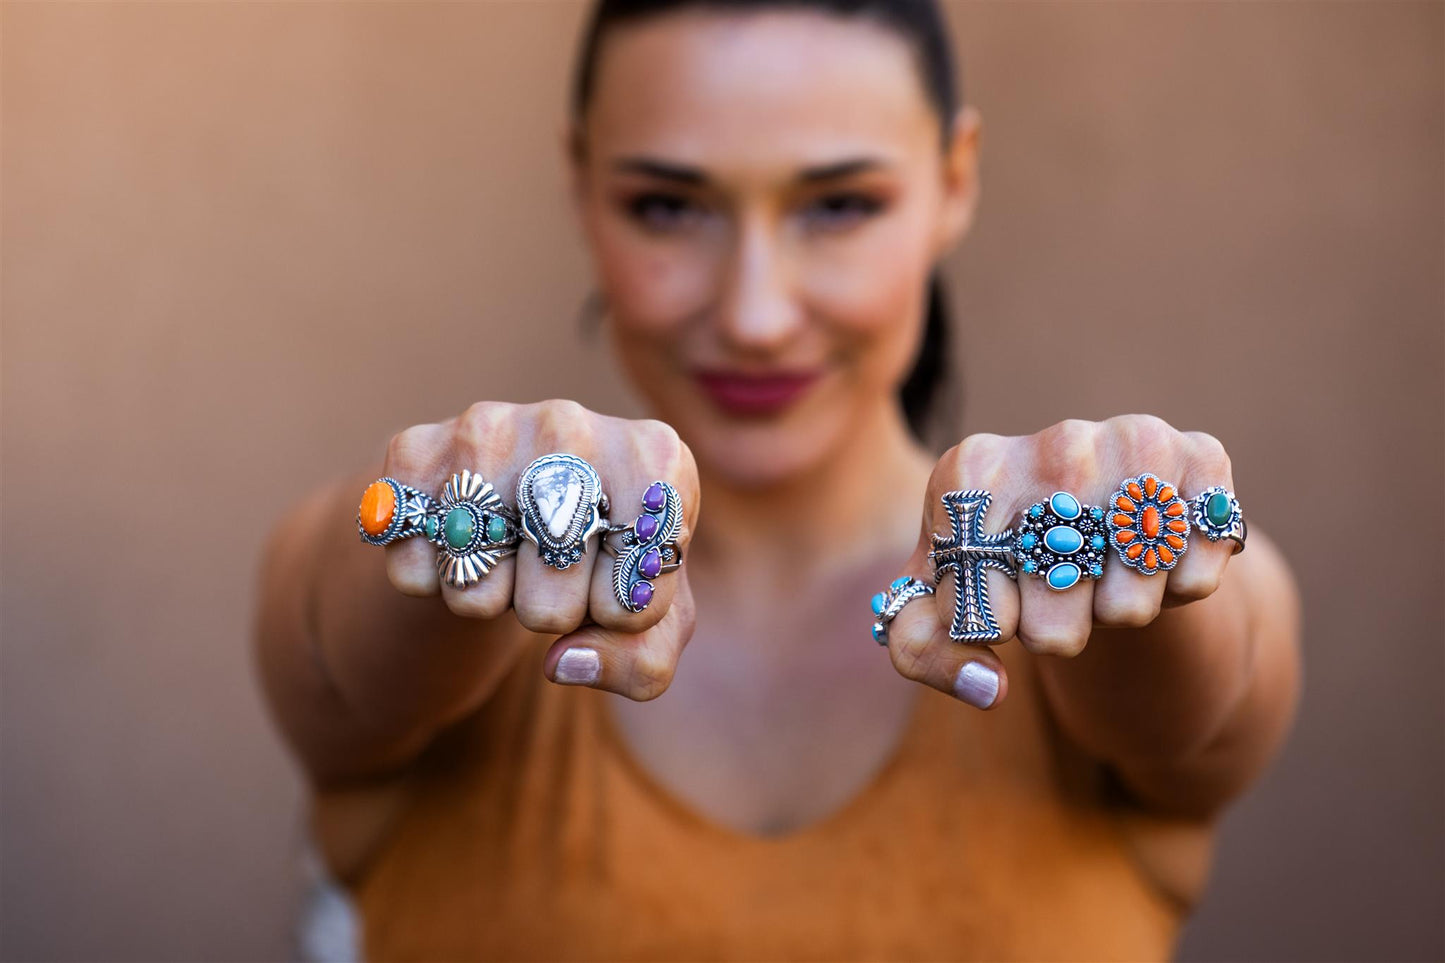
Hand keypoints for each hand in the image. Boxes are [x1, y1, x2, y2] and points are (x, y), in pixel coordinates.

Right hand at [380, 399, 700, 699]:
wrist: (516, 507)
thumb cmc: (603, 564)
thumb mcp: (647, 619)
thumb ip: (641, 661)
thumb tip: (566, 662)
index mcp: (656, 456)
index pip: (634, 596)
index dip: (618, 616)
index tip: (613, 583)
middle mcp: (572, 424)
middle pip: (551, 599)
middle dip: (552, 613)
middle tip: (556, 573)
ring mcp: (487, 428)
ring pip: (476, 586)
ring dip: (489, 600)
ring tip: (509, 558)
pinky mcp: (414, 448)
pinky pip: (412, 571)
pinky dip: (430, 585)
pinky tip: (460, 546)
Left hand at [884, 415, 1237, 709]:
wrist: (1089, 520)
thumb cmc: (1003, 567)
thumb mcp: (942, 603)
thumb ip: (924, 650)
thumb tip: (988, 689)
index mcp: (971, 470)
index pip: (982, 607)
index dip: (998, 626)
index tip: (1004, 602)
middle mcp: (1054, 443)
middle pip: (1057, 606)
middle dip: (1057, 629)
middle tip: (1058, 597)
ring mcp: (1132, 441)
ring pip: (1131, 596)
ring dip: (1119, 611)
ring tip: (1103, 577)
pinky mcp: (1201, 453)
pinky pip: (1198, 568)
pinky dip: (1181, 588)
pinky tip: (1156, 560)